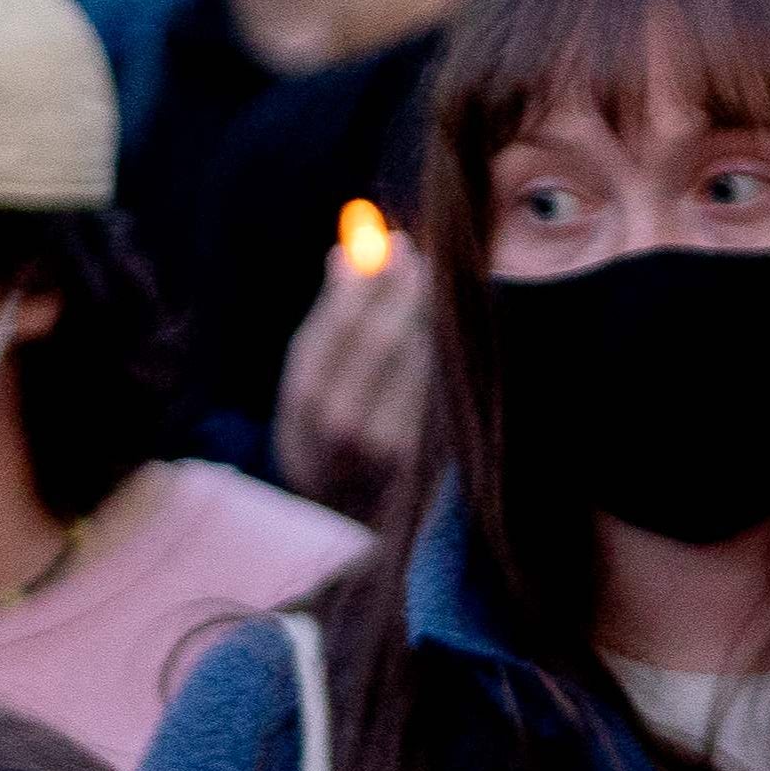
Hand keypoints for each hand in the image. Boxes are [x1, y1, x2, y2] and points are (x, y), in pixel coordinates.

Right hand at [275, 230, 432, 518]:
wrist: (365, 526)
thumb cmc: (332, 441)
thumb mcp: (308, 395)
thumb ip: (325, 328)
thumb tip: (344, 254)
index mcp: (306, 415)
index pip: (337, 333)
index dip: (368, 283)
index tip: (390, 244)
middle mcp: (348, 437)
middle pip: (383, 342)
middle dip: (407, 288)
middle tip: (424, 253)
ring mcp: (396, 454)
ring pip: (424, 361)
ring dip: (436, 313)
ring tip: (443, 282)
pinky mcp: (437, 461)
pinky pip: (448, 387)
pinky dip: (455, 349)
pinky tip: (463, 324)